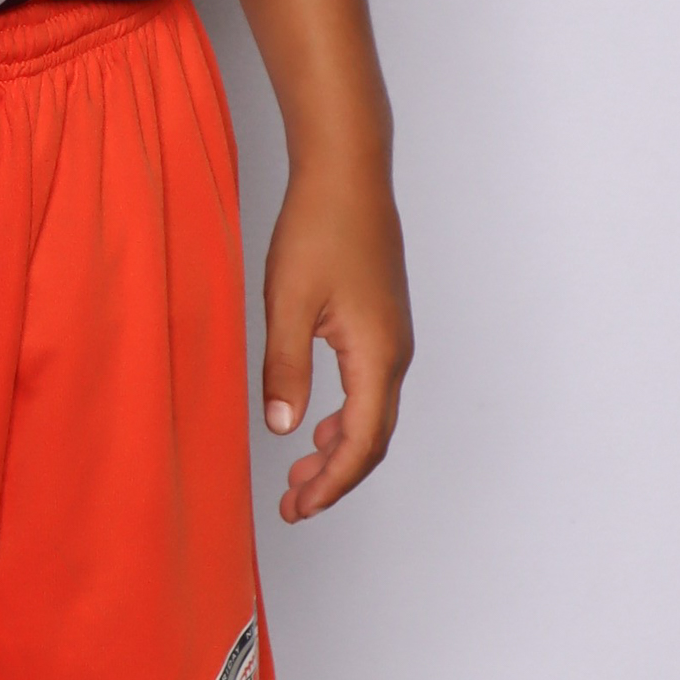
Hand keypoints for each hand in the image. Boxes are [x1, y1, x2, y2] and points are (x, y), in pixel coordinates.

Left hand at [261, 157, 412, 520]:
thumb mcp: (288, 299)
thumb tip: (284, 430)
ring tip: (301, 470)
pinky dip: (346, 416)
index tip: (297, 508)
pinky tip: (317, 417)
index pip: (359, 444)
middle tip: (294, 503)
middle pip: (373, 439)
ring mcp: (393, 336)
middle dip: (335, 477)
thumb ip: (285, 367)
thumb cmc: (319, 226)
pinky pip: (371, 388)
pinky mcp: (382, 320)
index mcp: (377, 357)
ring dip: (340, 448)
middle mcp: (395, 354)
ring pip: (373, 414)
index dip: (330, 485)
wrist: (347, 170)